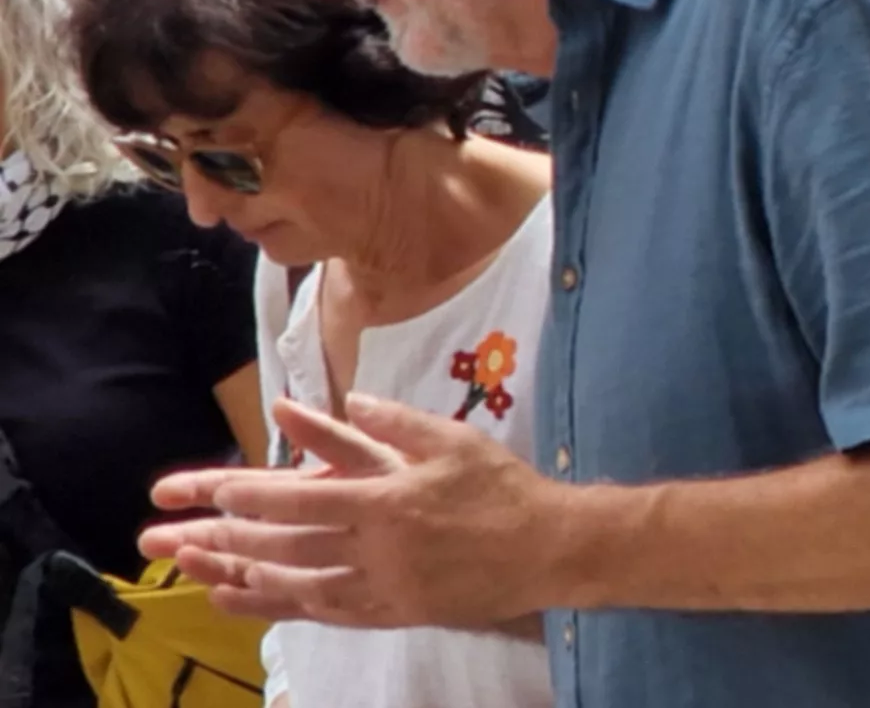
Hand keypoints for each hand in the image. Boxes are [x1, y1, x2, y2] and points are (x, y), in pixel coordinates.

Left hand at [143, 396, 569, 627]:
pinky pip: (330, 611)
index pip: (305, 499)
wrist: (549, 547)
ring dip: (244, 579)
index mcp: (389, 501)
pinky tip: (256, 599)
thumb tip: (352, 400)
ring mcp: (384, 585)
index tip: (214, 492)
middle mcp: (378, 548)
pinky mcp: (395, 611)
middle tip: (178, 541)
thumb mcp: (453, 442)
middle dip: (228, 542)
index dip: (254, 496)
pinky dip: (286, 606)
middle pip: (288, 546)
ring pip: (300, 585)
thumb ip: (397, 423)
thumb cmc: (502, 488)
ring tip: (200, 574)